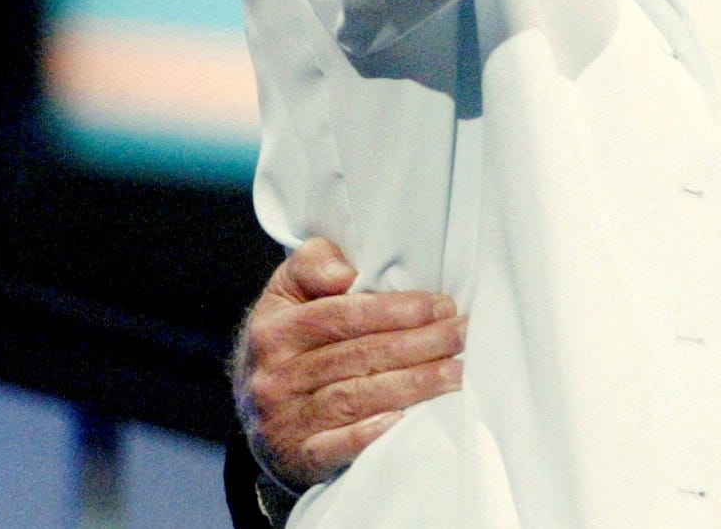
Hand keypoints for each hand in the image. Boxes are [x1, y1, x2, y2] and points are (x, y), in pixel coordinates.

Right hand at [233, 238, 465, 490]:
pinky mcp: (296, 457)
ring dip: (412, 385)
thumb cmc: (291, 337)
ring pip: (355, 398)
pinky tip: (402, 422)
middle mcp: (273, 378)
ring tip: (456, 372)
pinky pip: (334, 448)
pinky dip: (368, 436)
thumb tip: (344, 274)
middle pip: (357, 357)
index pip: (341, 316)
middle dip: (419, 344)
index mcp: (273, 331)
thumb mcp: (289, 291)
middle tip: (462, 335)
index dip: (395, 310)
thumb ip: (314, 264)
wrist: (258, 409)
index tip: (441, 306)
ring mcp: (283, 422)